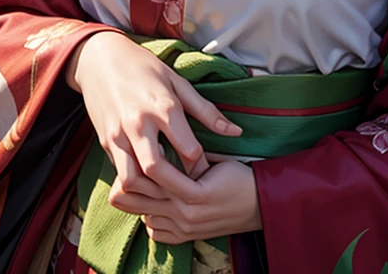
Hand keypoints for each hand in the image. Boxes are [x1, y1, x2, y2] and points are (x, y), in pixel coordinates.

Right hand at [65, 31, 241, 201]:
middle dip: (175, 188)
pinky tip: (148, 183)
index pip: (188, 149)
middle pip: (157, 169)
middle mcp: (139, 123)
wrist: (100, 60)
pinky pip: (118, 174)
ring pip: (132, 179)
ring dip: (150, 191)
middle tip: (189, 193)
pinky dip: (134, 184)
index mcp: (163, 106)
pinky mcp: (104, 143)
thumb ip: (206, 110)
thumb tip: (236, 131)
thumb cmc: (144, 68)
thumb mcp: (177, 82)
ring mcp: (118, 135)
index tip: (208, 171)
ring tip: (167, 191)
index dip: (201, 165)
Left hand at [110, 158, 262, 243]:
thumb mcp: (215, 163)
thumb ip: (189, 159)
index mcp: (193, 193)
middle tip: (129, 164)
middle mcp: (185, 215)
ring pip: (144, 216)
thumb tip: (162, 147)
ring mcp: (184, 230)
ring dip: (141, 200)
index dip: (143, 161)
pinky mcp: (185, 238)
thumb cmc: (238, 178)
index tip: (139, 148)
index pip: (156, 176)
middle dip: (132, 182)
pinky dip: (150, 218)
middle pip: (142, 200)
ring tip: (142, 182)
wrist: (258, 205)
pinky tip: (156, 203)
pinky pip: (154, 232)